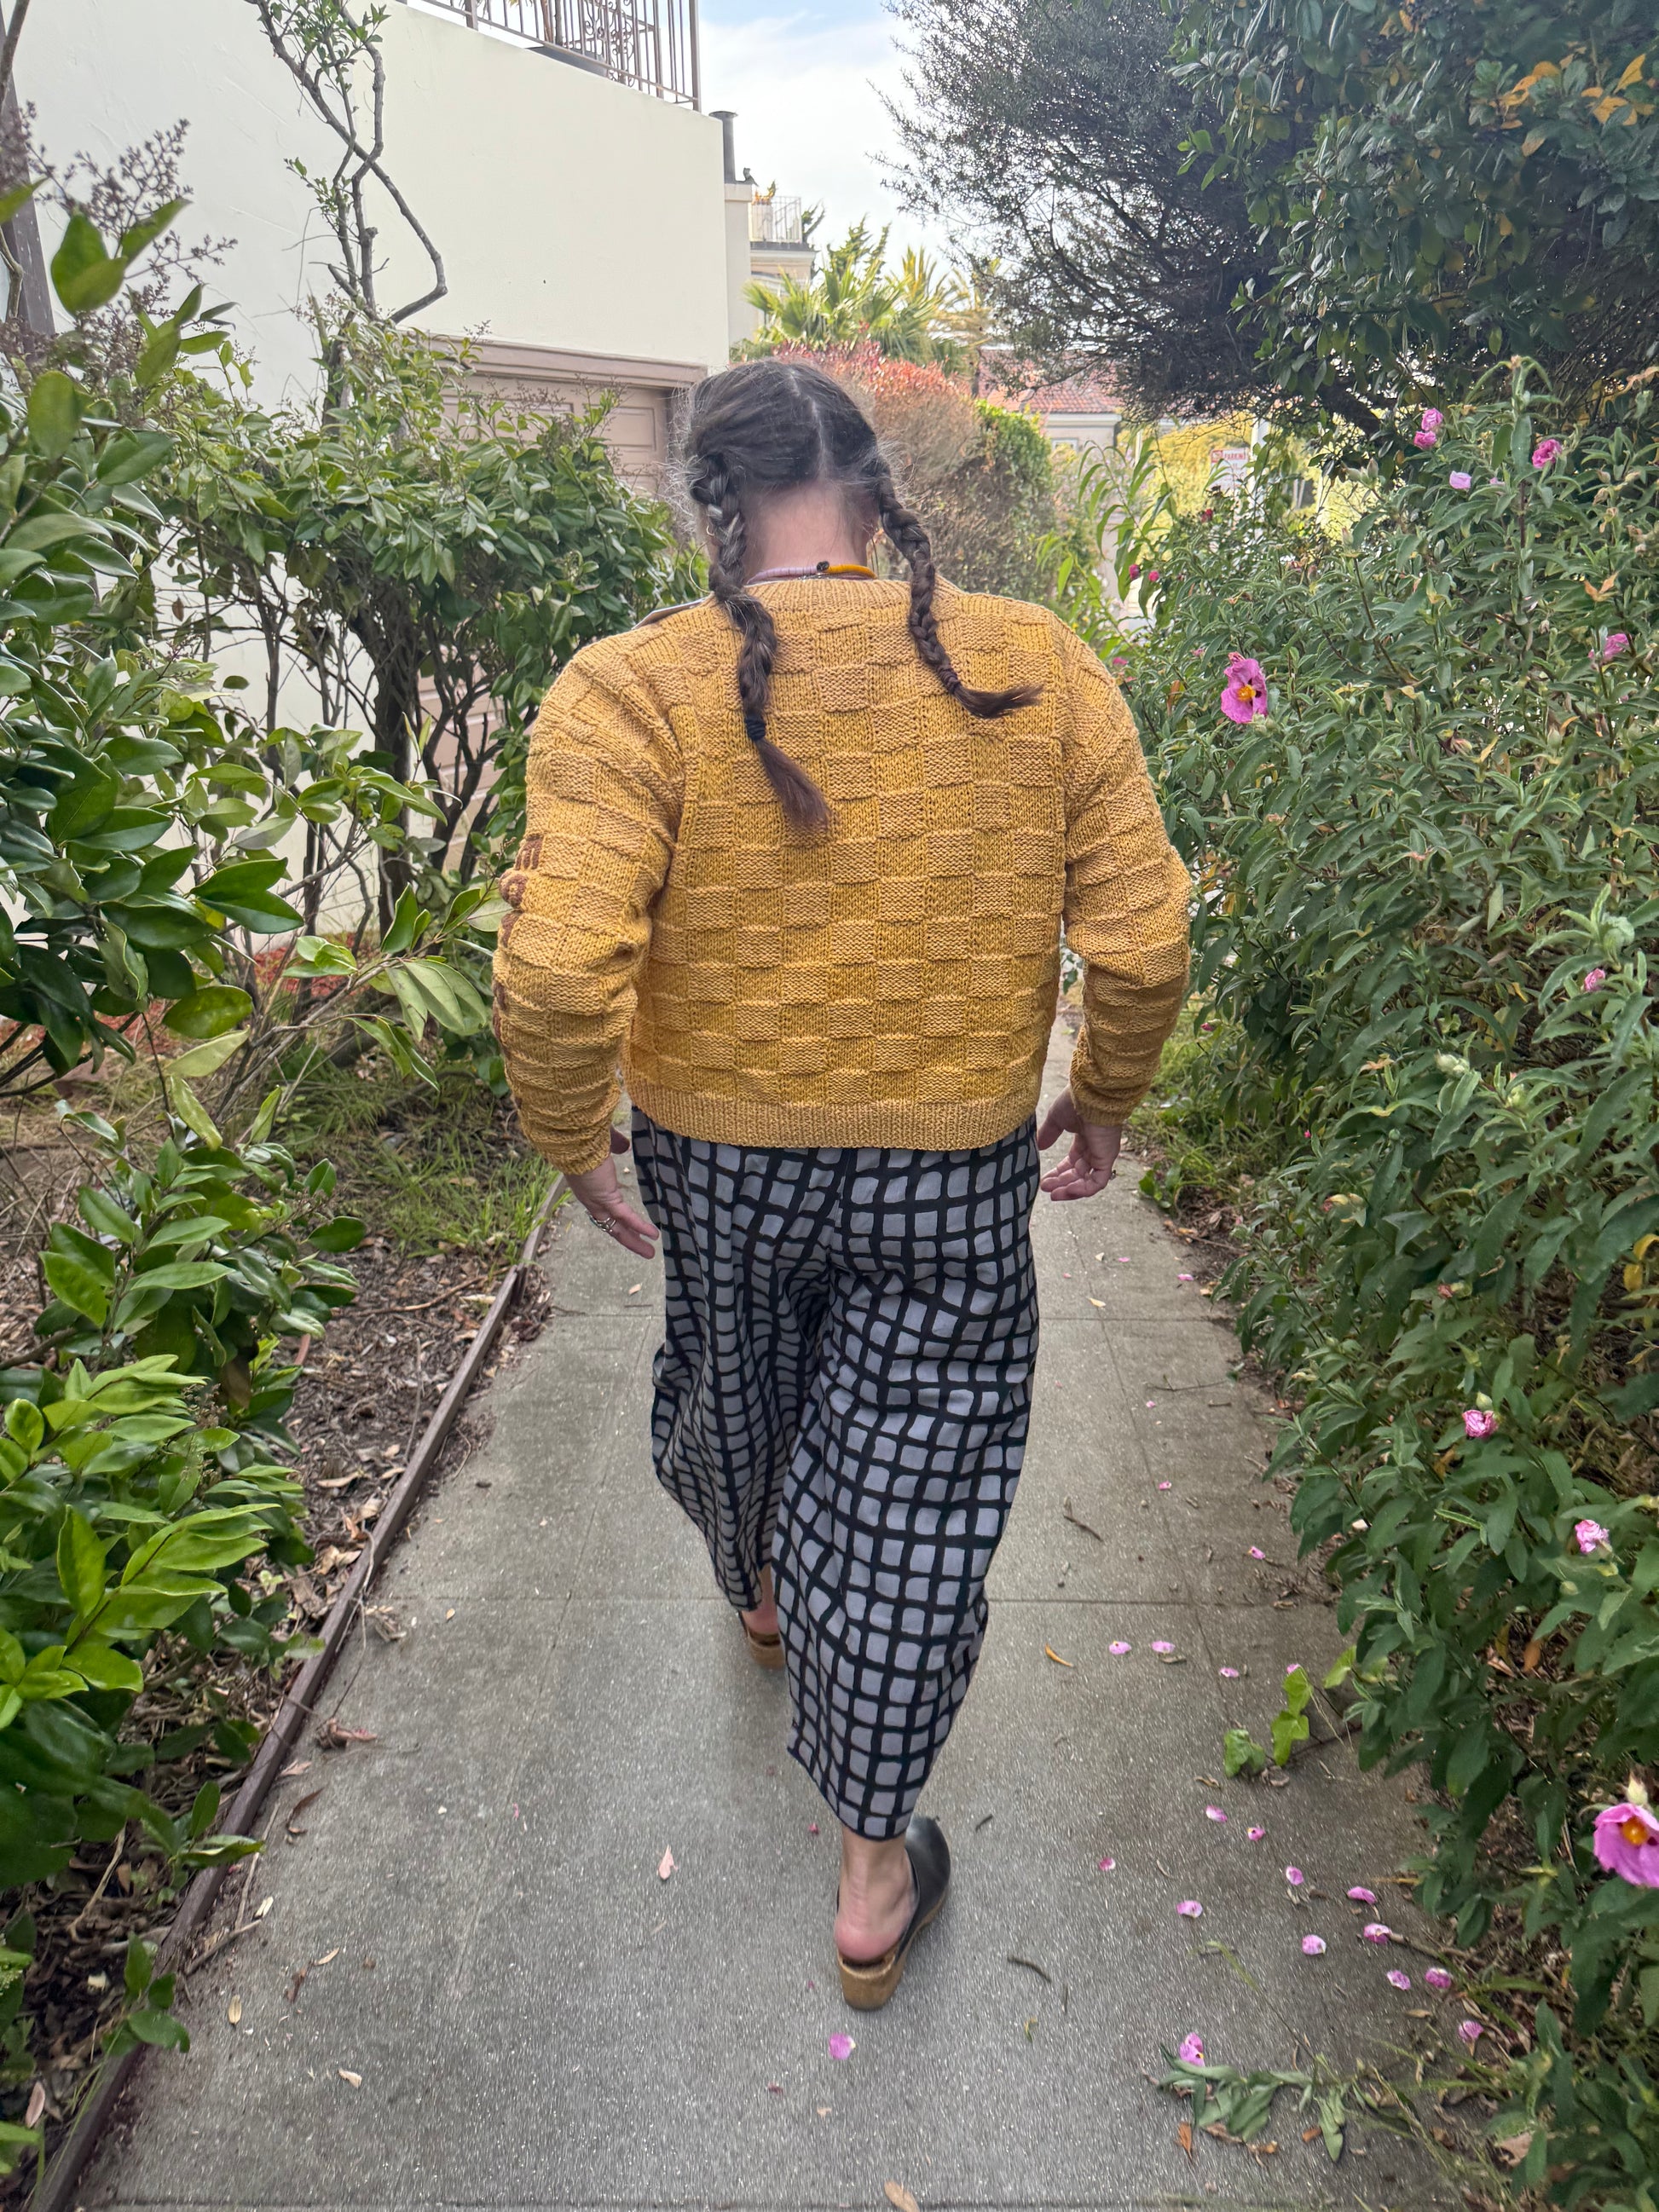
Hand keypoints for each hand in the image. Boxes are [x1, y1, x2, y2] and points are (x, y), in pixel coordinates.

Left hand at [567, 1127, 660, 1258]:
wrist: (573, 1137)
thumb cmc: (584, 1135)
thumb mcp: (603, 1140)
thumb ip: (614, 1144)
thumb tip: (624, 1146)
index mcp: (587, 1185)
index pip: (601, 1208)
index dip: (614, 1218)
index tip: (625, 1226)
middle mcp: (590, 1198)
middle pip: (609, 1225)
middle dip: (626, 1238)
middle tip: (642, 1248)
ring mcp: (597, 1200)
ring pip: (616, 1228)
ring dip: (633, 1241)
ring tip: (649, 1253)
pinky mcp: (606, 1198)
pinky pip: (625, 1216)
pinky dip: (639, 1227)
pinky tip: (653, 1235)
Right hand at [1035, 1089, 1122, 1201]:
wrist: (1091, 1095)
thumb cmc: (1075, 1101)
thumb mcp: (1056, 1119)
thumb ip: (1048, 1134)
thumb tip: (1038, 1146)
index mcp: (1084, 1138)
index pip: (1072, 1162)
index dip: (1058, 1172)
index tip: (1044, 1180)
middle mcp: (1094, 1148)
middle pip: (1078, 1173)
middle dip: (1061, 1182)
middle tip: (1044, 1188)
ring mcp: (1102, 1155)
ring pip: (1087, 1181)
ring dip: (1069, 1189)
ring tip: (1052, 1194)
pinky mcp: (1107, 1159)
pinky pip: (1097, 1182)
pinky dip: (1083, 1190)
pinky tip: (1067, 1190)